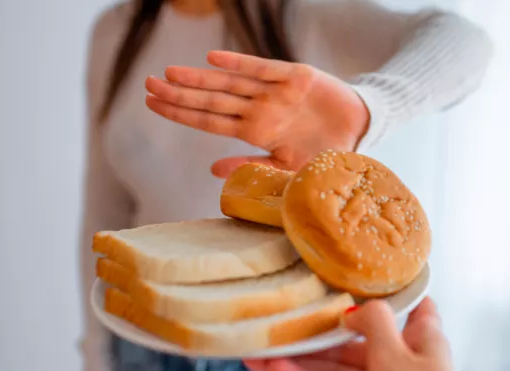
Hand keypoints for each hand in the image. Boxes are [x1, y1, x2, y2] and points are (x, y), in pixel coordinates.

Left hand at [145, 51, 370, 176]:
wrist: (360, 133)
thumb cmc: (324, 153)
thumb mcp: (288, 169)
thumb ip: (253, 168)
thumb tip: (212, 169)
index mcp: (256, 132)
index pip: (209, 121)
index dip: (181, 113)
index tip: (152, 104)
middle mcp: (260, 110)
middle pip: (213, 101)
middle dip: (180, 93)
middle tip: (148, 84)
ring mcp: (276, 92)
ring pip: (231, 84)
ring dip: (201, 79)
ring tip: (170, 74)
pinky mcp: (297, 77)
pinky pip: (264, 70)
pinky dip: (240, 65)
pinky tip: (213, 61)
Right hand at [245, 297, 480, 370]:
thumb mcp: (396, 353)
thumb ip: (373, 322)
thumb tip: (353, 309)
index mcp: (422, 338)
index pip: (412, 306)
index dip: (391, 291)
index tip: (361, 276)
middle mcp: (403, 361)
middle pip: (357, 341)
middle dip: (318, 334)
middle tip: (279, 323)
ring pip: (339, 370)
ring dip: (302, 361)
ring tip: (261, 352)